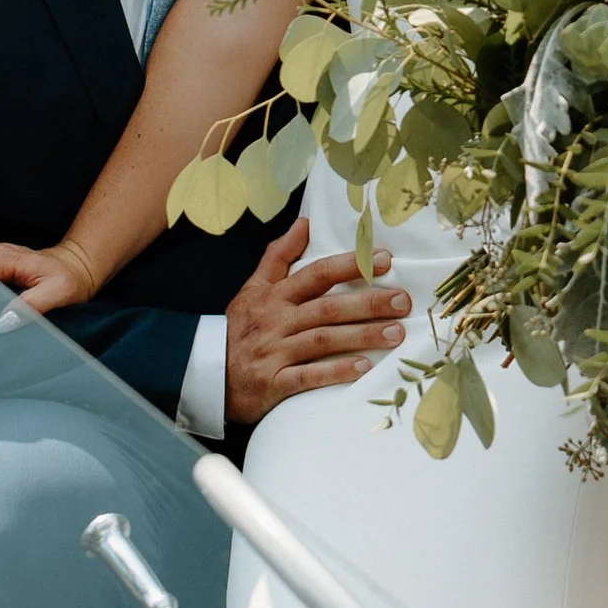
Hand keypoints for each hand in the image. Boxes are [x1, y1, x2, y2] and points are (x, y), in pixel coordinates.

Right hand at [224, 215, 411, 431]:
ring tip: (396, 334)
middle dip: (367, 303)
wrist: (205, 376)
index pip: (315, 274)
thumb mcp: (253, 288)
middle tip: (402, 301)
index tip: (384, 259)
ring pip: (322, 340)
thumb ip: (278, 256)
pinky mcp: (273, 384)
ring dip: (361, 336)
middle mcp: (276, 322)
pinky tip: (362, 368)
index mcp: (274, 296)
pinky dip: (334, 372)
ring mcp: (274, 353)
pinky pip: (307, 376)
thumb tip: (304, 223)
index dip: (349, 265)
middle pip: (327, 308)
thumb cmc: (239, 330)